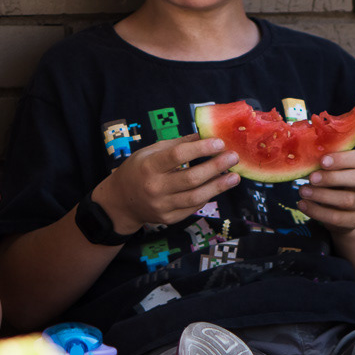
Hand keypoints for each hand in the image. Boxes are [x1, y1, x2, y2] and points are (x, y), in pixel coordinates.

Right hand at [103, 134, 239, 230]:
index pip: (177, 156)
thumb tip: (204, 135)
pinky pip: (193, 207)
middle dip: (216, 166)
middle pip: (191, 178)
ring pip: (196, 197)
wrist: (120, 202)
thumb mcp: (150, 151)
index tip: (219, 143)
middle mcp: (154, 187)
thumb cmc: (137, 170)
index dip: (200, 149)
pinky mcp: (168, 218)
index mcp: (148, 166)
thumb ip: (178, 144)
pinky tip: (217, 187)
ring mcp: (161, 206)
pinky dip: (207, 196)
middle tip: (233, 157)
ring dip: (218, 186)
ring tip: (234, 177)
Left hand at [297, 150, 354, 234]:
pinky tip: (302, 204)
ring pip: (347, 200)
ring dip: (322, 195)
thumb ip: (321, 163)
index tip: (322, 161)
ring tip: (303, 191)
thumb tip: (300, 155)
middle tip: (312, 178)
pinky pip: (337, 218)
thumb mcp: (329, 170)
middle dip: (332, 178)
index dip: (342, 159)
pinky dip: (317, 212)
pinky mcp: (354, 220)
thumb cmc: (331, 182)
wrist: (343, 211)